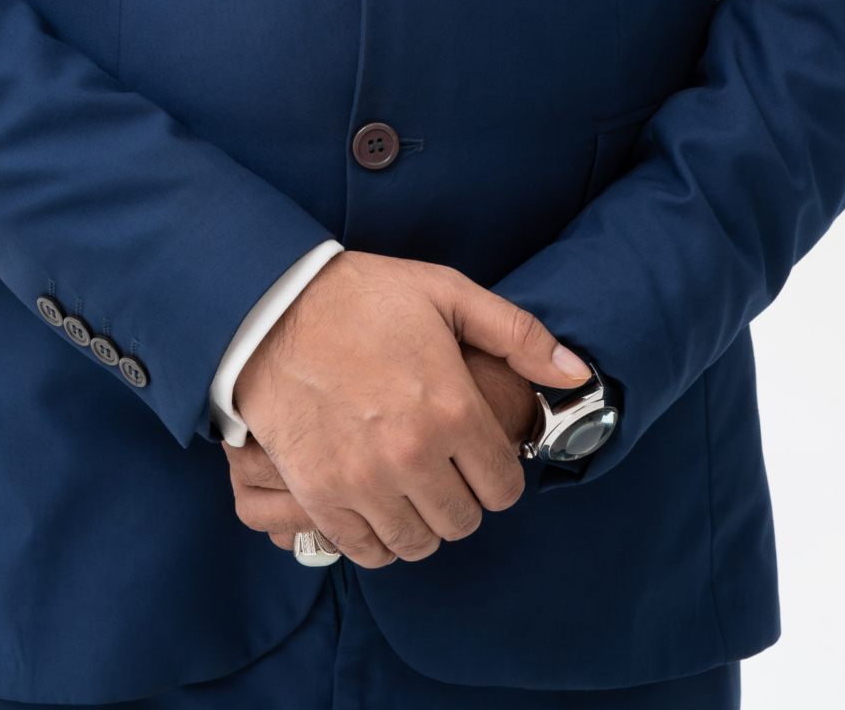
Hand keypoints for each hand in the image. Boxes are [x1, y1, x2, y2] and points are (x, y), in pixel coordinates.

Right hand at [228, 250, 586, 568]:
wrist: (269, 307)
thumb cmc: (361, 297)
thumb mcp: (446, 292)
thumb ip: (518, 334)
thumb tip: (575, 374)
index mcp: (452, 406)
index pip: (504, 487)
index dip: (497, 472)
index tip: (479, 454)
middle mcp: (413, 454)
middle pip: (464, 521)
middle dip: (462, 497)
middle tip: (443, 466)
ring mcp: (363, 481)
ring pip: (420, 543)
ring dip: (422, 520)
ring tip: (410, 484)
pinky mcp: (320, 495)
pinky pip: (369, 551)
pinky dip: (379, 537)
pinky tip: (376, 501)